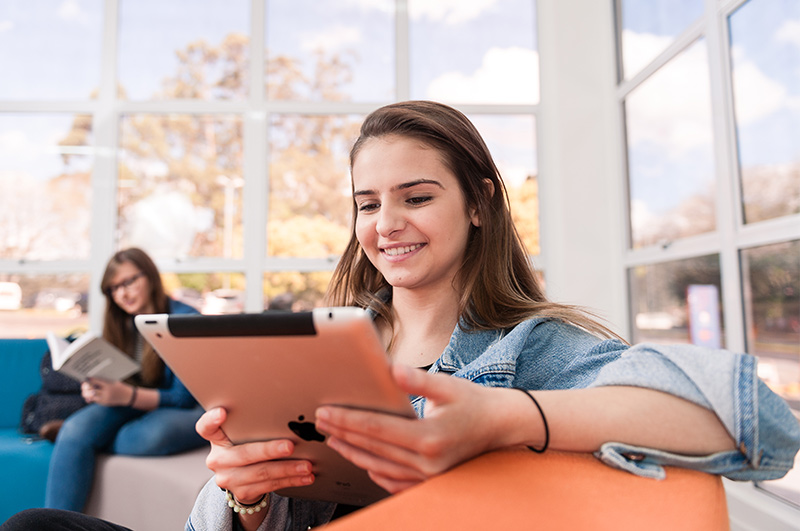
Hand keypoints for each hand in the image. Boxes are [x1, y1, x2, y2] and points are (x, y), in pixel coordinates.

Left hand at [81, 378, 132, 406]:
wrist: (128, 396)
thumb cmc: (120, 387)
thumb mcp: (114, 382)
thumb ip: (104, 382)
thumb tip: (91, 381)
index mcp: (109, 385)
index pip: (96, 381)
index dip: (90, 379)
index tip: (86, 377)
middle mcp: (106, 392)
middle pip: (91, 390)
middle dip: (85, 387)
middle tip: (83, 384)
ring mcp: (105, 399)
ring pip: (91, 396)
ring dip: (86, 393)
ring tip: (84, 391)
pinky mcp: (104, 403)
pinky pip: (95, 400)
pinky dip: (90, 398)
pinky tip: (88, 397)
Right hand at [196, 407, 315, 503]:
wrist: (241, 478)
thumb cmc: (247, 446)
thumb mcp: (243, 435)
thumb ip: (253, 425)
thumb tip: (290, 416)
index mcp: (217, 439)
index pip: (205, 428)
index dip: (211, 420)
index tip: (222, 412)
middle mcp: (218, 459)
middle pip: (244, 454)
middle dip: (270, 451)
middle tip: (290, 446)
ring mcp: (228, 478)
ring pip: (261, 473)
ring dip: (287, 470)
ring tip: (306, 466)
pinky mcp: (241, 492)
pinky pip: (270, 486)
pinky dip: (290, 480)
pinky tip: (305, 477)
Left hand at [314, 364, 511, 493]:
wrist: (501, 427)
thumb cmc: (475, 403)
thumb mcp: (448, 386)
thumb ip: (418, 380)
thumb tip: (392, 370)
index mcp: (429, 438)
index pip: (377, 429)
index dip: (347, 420)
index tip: (325, 412)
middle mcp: (427, 463)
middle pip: (372, 449)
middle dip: (342, 433)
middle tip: (320, 422)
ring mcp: (427, 477)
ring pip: (377, 467)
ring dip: (351, 452)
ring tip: (332, 438)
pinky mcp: (429, 482)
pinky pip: (392, 482)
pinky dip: (372, 470)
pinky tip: (359, 458)